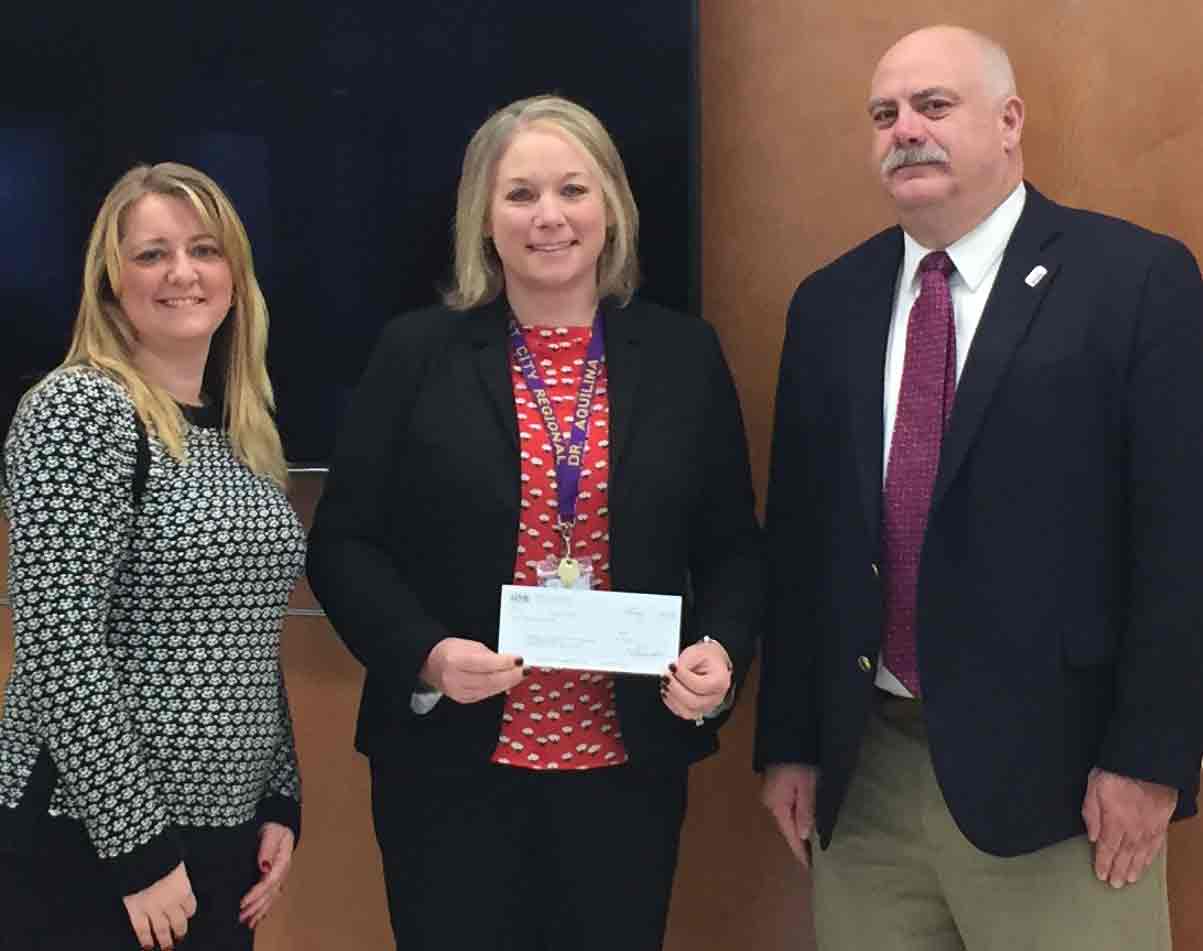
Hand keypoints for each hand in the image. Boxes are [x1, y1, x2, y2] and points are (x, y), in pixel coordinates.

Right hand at [122, 862, 195, 949]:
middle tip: (180, 937)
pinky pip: (141, 929)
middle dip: (179, 932)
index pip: (190, 907)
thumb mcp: (176, 860)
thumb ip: (177, 871)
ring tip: (167, 947)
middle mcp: (170, 902)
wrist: (141, 856)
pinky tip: (147, 945)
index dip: (188, 913)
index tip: (187, 917)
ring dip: (164, 940)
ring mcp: (153, 909)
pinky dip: (144, 939)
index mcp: (183, 889)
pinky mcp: (136, 911)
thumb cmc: (160, 853)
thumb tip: (177, 870)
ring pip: (161, 930)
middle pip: (178, 923)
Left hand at [239, 822, 295, 929]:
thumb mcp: (271, 832)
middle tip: (240, 917)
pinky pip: (270, 898)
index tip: (243, 902)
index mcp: (282, 860)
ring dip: (259, 912)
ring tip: (247, 923)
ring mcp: (279, 878)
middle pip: (270, 894)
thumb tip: (264, 865)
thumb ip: (268, 846)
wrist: (278, 830)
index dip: (256, 894)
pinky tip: (257, 919)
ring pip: (271, 898)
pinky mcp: (274, 881)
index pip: (269, 881)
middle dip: (256, 907)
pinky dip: (264, 910)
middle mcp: (282, 872)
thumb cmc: (273, 830)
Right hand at [419, 637, 524, 702]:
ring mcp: (458, 692)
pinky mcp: (463, 699)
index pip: (484, 664)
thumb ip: (488, 655)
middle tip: (524, 670)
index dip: (504, 663)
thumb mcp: (469, 645)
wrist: (431, 664)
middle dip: (511, 675)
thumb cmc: (451, 651)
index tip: (519, 659)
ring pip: (489, 689)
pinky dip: (498, 688)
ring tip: (519, 675)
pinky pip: (485, 694)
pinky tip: (506, 682)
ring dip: (507, 683)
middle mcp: (455, 679)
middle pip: (489, 680)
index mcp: (454, 661)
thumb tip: (509, 663)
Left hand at [659, 640, 731, 721]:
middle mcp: (716, 698)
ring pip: (687, 712)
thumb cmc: (705, 658)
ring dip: (672, 698)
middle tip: (665, 676)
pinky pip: (681, 713)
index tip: (671, 666)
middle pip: (694, 702)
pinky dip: (671, 702)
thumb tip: (671, 672)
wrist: (711, 664)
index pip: (700, 685)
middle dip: (675, 689)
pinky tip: (667, 690)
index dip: (683, 676)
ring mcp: (707, 707)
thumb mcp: (696, 652)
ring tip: (665, 684)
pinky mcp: (696, 711)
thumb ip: (684, 662)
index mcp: (720, 681)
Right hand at [761, 764, 819, 867]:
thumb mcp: (807, 786)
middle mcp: (771, 802)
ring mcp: (771, 794)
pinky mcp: (775, 786)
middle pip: (786, 828)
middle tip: (815, 859)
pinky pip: (787, 809)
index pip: (790, 836)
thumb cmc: (799, 762)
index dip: (800, 852)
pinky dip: (795, 818)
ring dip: (798, 830)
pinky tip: (804, 822)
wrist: (786, 736)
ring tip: (811, 844)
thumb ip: (806, 811)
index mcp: (777, 805)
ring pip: (786, 818)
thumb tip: (803, 836)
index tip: (810, 869)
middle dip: (799, 843)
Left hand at [1082, 766, 1176, 887]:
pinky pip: (1156, 845)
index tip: (1100, 875)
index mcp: (1115, 821)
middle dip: (1118, 870)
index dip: (1104, 863)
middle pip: (1125, 855)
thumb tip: (1092, 837)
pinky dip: (1150, 856)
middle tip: (1114, 885)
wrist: (1148, 763)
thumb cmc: (1117, 771)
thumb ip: (1092, 813)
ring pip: (1141, 853)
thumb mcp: (1094, 787)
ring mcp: (1150, 827)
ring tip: (1129, 879)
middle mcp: (1134, 828)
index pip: (1107, 848)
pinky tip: (1146, 862)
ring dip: (1135, 867)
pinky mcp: (1161, 822)